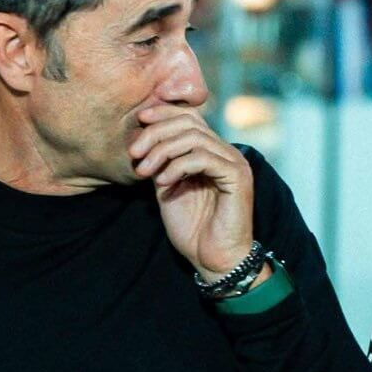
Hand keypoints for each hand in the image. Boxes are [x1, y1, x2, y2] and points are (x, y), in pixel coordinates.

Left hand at [129, 104, 254, 279]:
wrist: (212, 259)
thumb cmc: (192, 228)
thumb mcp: (167, 187)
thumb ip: (161, 161)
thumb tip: (142, 138)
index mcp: (211, 151)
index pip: (189, 116)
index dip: (163, 112)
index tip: (138, 121)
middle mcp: (226, 152)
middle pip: (189, 121)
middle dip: (156, 133)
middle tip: (134, 153)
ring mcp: (234, 162)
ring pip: (194, 137)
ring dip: (162, 151)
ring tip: (144, 171)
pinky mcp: (237, 177)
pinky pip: (203, 158)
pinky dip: (177, 167)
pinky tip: (163, 183)